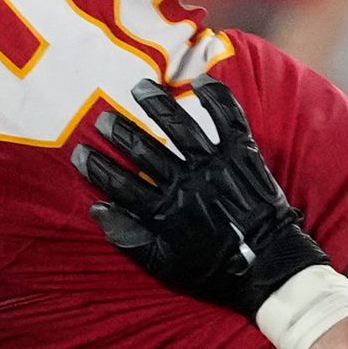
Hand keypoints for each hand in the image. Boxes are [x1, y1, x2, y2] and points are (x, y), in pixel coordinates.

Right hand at [68, 77, 329, 317]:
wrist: (268, 264)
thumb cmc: (214, 268)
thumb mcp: (165, 265)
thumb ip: (130, 238)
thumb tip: (98, 209)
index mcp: (165, 210)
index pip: (122, 184)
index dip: (97, 167)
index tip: (79, 153)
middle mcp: (186, 181)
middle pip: (145, 150)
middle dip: (121, 132)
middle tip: (103, 119)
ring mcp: (215, 163)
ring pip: (180, 127)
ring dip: (157, 105)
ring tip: (139, 88)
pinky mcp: (242, 152)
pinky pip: (228, 118)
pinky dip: (216, 96)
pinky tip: (199, 80)